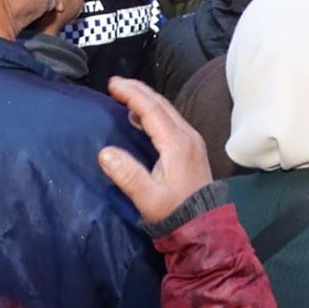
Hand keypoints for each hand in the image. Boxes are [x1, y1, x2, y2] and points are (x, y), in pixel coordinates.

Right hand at [97, 77, 211, 224]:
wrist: (204, 225)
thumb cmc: (174, 212)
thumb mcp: (148, 198)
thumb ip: (128, 175)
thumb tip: (105, 152)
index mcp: (177, 143)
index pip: (152, 110)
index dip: (132, 94)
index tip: (112, 84)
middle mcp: (187, 136)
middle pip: (161, 104)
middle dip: (138, 90)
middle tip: (115, 83)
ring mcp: (191, 141)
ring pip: (167, 110)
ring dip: (146, 99)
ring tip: (125, 93)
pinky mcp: (191, 148)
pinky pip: (170, 120)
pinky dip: (153, 111)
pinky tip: (141, 117)